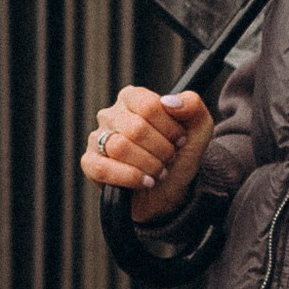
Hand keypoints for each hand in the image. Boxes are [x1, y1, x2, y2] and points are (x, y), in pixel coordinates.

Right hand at [79, 85, 212, 231]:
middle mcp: (111, 114)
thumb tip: (169, 101)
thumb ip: (193, 105)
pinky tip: (146, 181)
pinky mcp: (90, 163)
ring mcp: (97, 138)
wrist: (172, 189)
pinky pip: (102, 168)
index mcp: (132, 98)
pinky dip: (130, 177)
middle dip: (161, 149)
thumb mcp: (198, 128)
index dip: (169, 128)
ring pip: (119, 147)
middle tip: (169, 158)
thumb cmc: (180, 154)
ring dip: (148, 164)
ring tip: (159, 171)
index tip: (180, 140)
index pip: (149, 105)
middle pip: (135, 128)